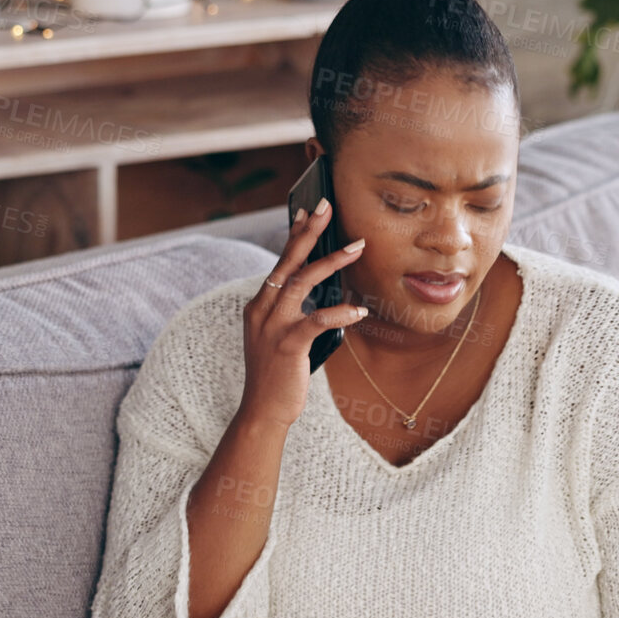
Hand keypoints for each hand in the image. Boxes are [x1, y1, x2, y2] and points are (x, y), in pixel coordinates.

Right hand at [237, 201, 367, 429]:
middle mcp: (262, 309)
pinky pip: (317, 321)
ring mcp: (272, 326)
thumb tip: (323, 290)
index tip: (309, 210)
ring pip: (302, 282)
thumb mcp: (280, 335)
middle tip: (327, 206)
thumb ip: (293, 312)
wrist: (263, 410)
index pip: (280, 262)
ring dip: (331, 262)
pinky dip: (340, 314)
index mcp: (260, 304)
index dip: (294, 234)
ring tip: (357, 248)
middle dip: (309, 231)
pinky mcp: (287, 346)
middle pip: (288, 261)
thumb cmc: (278, 373)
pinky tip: (359, 312)